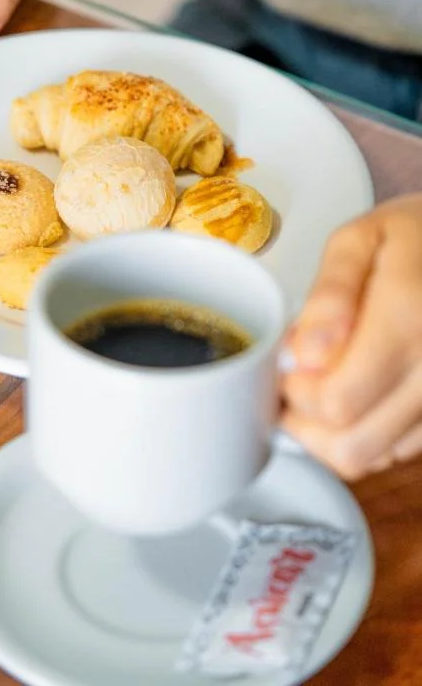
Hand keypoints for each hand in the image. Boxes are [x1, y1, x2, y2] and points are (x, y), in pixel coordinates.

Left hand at [281, 193, 421, 478]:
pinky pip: (399, 451)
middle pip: (352, 444)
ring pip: (374, 457)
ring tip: (318, 388)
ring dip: (331, 436)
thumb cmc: (414, 236)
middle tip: (294, 380)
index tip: (285, 364)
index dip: (294, 392)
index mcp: (408, 319)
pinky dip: (366, 435)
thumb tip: (305, 354)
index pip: (336, 400)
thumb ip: (329, 295)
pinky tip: (355, 394)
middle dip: (306, 420)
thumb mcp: (360, 239)